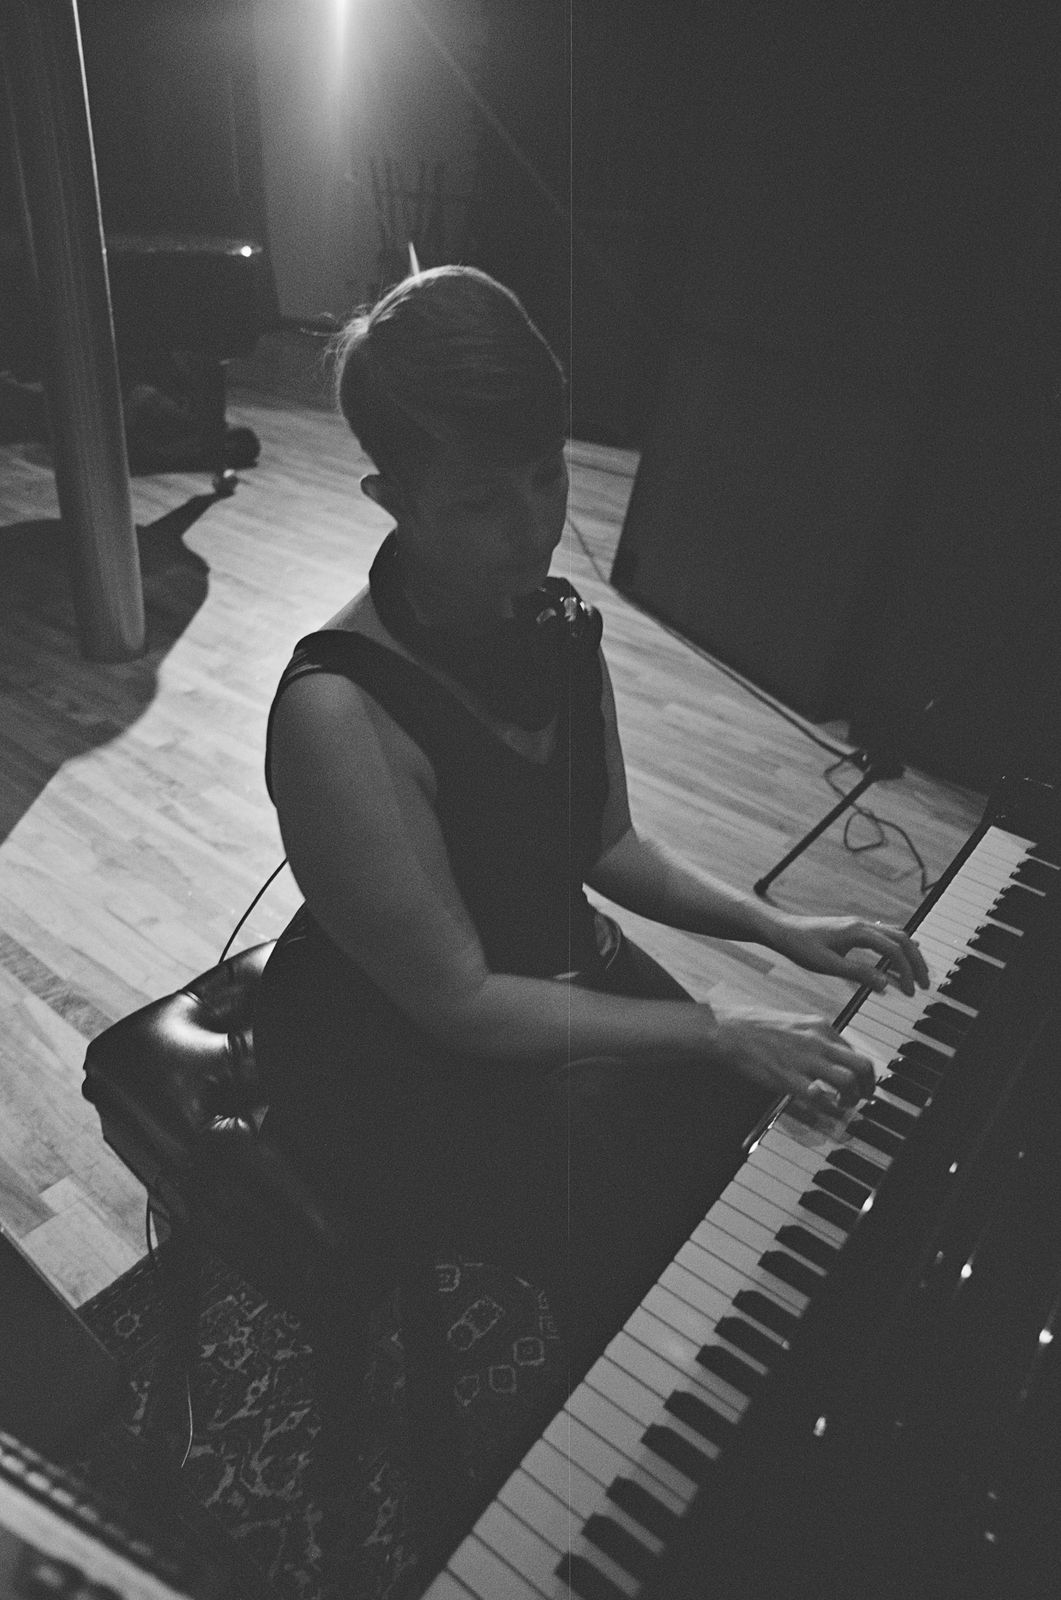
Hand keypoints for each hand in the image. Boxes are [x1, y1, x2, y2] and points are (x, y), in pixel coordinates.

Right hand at [715, 1010, 876, 1109]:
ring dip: (853, 1099)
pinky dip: (830, 1109)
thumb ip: (814, 1036)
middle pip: (862, 1066)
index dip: (860, 1071)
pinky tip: (829, 1112)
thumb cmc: (755, 1026)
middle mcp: (818, 1042)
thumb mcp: (793, 1022)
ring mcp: (805, 1060)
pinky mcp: (789, 1078)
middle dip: (868, 1086)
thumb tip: (829, 1053)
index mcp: (820, 1026)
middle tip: (864, 1097)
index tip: (859, 1082)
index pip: (854, 1051)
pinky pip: (821, 1098)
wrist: (728, 1030)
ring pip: (848, 1082)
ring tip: (845, 1105)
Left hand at [768, 913, 929, 996]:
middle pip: (902, 939)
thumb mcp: (827, 965)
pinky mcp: (853, 929)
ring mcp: (859, 925)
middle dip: (916, 961)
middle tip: (924, 983)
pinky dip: (898, 946)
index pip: (893, 950)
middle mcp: (862, 925)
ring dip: (909, 953)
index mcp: (858, 932)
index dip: (906, 971)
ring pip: (896, 934)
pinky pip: (885, 934)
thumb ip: (857, 974)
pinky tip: (900, 956)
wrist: (782, 930)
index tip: (911, 990)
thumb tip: (885, 983)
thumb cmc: (801, 946)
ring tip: (917, 973)